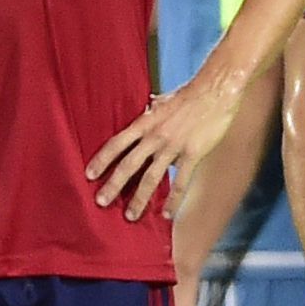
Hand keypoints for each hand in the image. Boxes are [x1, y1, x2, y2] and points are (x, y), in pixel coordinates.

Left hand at [88, 78, 240, 221]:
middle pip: (128, 165)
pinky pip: (180, 182)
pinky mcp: (192, 154)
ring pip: (151, 178)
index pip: (116, 144)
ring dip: (139, 199)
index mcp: (145, 122)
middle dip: (113, 185)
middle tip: (100, 201)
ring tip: (130, 216)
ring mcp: (173, 146)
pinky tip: (167, 214)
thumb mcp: (162, 101)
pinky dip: (173, 200)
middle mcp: (154, 136)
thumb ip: (152, 111)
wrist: (216, 89)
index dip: (101, 160)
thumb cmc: (190, 93)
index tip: (88, 174)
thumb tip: (146, 110)